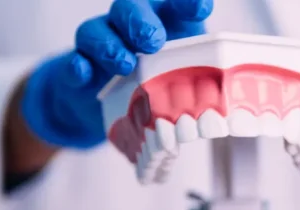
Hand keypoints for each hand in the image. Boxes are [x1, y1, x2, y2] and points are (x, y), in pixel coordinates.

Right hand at [15, 0, 213, 152]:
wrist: (104, 109)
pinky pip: (72, 63)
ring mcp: (99, 47)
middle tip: (153, 41)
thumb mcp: (182, 79)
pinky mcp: (78, 72)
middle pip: (127, 8)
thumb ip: (200, 77)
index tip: (200, 9)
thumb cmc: (154, 84)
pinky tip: (85, 73)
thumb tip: (227, 96)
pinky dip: (77, 67)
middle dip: (139, 21)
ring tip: (126, 65)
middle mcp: (128, 27)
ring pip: (94, 31)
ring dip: (109, 45)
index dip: (185, 3)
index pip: (173, 3)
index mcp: (162, 22)